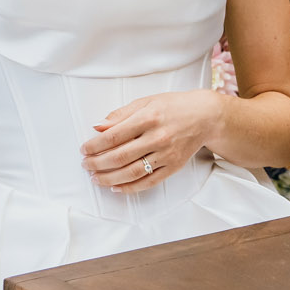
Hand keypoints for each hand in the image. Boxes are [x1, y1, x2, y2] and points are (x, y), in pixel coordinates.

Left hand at [83, 90, 218, 193]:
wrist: (205, 117)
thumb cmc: (173, 106)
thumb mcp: (146, 102)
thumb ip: (121, 114)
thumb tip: (98, 126)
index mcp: (148, 118)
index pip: (114, 136)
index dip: (95, 145)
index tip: (84, 149)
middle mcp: (157, 137)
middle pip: (120, 156)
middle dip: (98, 163)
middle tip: (85, 164)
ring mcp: (166, 154)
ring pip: (132, 172)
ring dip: (110, 178)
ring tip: (95, 178)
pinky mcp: (174, 167)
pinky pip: (149, 182)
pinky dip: (131, 187)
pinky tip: (116, 187)